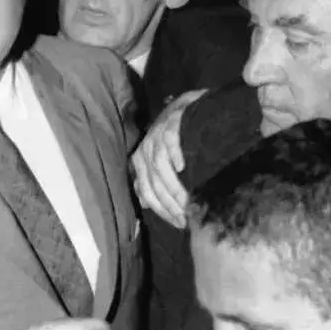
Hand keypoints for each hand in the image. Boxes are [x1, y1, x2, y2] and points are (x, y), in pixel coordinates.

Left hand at [131, 88, 205, 227]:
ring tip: (189, 202)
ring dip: (174, 187)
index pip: (147, 191)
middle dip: (170, 203)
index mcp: (141, 160)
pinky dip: (174, 155)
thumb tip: (145, 204)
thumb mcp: (161, 158)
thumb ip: (151, 179)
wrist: (188, 106)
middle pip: (154, 182)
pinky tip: (183, 168)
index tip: (180, 223)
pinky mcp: (171, 121)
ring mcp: (157, 134)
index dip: (162, 210)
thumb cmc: (175, 138)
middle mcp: (145, 148)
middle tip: (188, 217)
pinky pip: (169, 141)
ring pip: (160, 166)